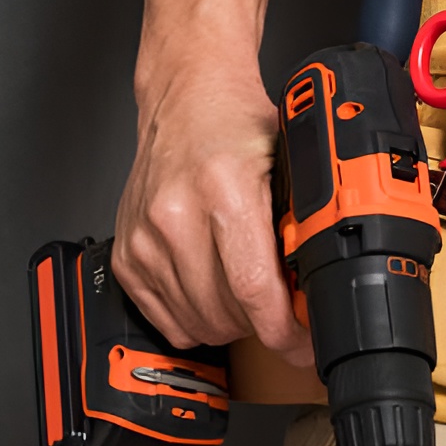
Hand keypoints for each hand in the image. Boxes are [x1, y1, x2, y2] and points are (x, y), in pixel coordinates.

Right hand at [112, 59, 313, 367]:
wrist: (185, 99)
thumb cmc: (234, 126)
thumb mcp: (289, 165)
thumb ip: (302, 226)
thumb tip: (318, 290)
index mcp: (222, 190)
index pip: (253, 288)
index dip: (284, 332)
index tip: (303, 346)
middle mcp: (174, 216)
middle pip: (225, 314)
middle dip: (261, 325)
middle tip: (279, 306)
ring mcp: (144, 239)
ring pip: (196, 324)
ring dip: (229, 323)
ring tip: (245, 291)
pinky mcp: (127, 255)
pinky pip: (165, 319)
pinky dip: (194, 319)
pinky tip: (211, 291)